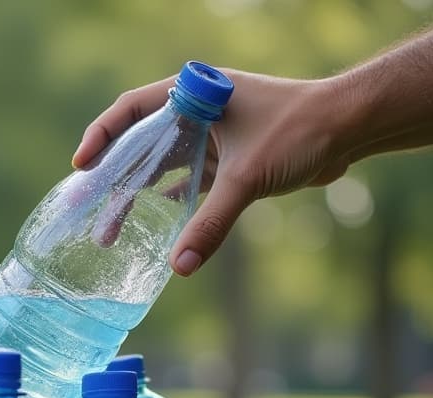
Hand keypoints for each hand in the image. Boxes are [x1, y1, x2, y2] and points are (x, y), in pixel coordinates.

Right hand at [72, 70, 353, 275]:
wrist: (350, 129)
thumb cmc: (301, 131)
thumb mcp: (246, 178)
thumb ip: (210, 223)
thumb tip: (181, 268)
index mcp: (193, 94)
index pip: (130, 111)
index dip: (101, 137)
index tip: (81, 168)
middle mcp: (195, 111)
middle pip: (138, 143)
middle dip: (111, 178)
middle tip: (85, 209)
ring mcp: (210, 134)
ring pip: (159, 166)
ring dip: (135, 195)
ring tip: (110, 230)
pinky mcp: (226, 158)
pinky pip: (184, 180)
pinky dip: (166, 201)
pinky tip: (149, 224)